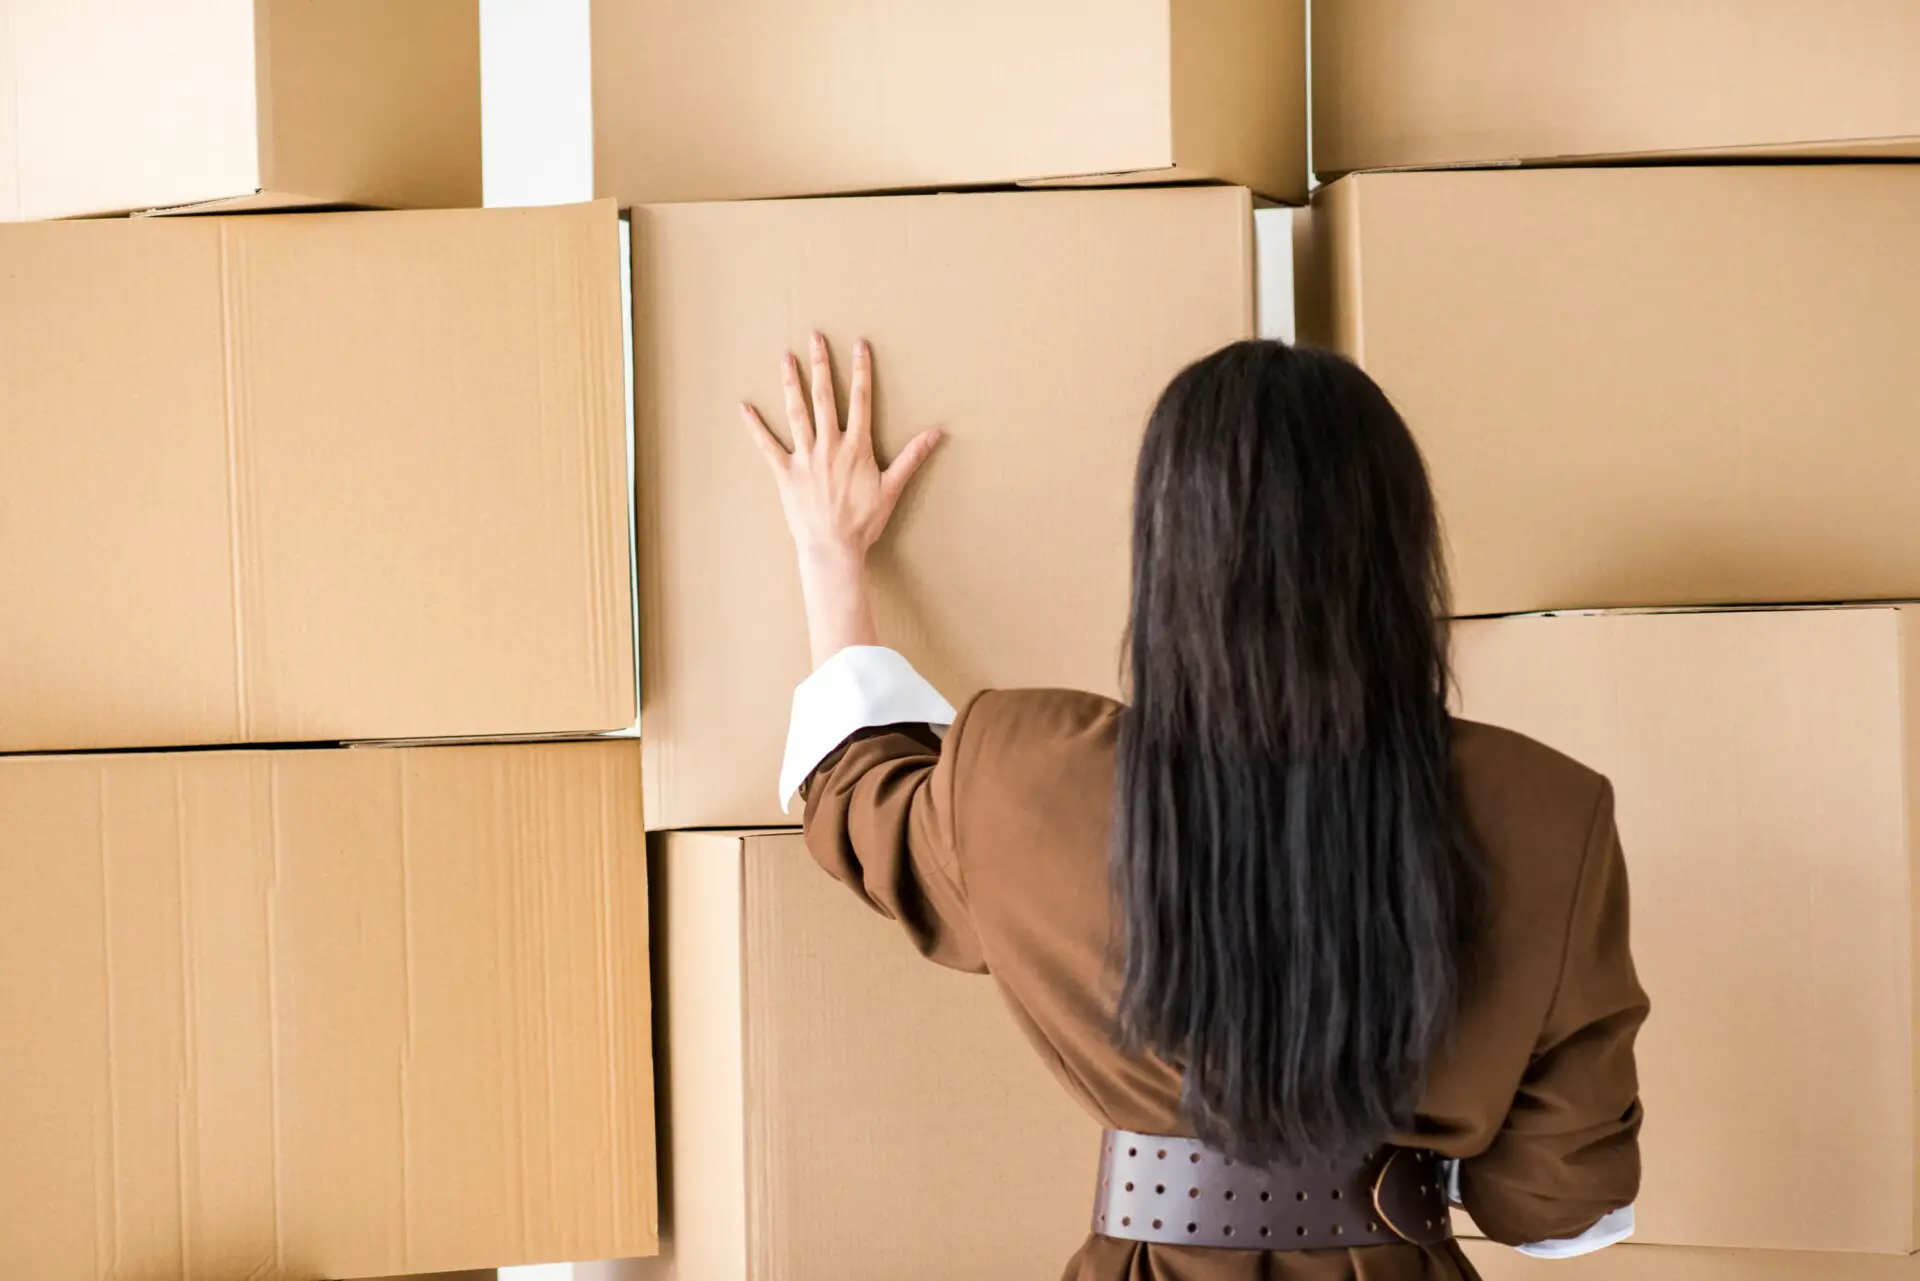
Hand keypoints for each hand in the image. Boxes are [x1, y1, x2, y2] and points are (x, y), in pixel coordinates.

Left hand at [742, 333, 942, 664]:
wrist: (833, 548)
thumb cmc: (864, 522)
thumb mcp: (893, 488)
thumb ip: (913, 457)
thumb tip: (937, 433)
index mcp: (856, 447)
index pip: (861, 400)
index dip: (861, 371)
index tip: (859, 346)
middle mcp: (830, 446)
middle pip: (825, 397)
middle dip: (821, 365)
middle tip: (815, 337)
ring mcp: (805, 458)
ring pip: (797, 413)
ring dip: (791, 384)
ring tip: (786, 358)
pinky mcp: (785, 473)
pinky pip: (767, 446)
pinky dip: (755, 427)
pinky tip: (745, 408)